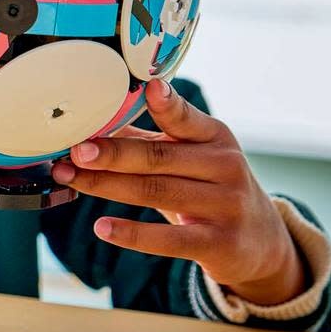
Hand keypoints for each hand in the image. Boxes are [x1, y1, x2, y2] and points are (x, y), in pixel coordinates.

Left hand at [51, 80, 305, 304]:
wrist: (260, 242)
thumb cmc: (211, 189)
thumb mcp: (194, 158)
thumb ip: (150, 143)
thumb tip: (93, 126)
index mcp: (215, 137)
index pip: (186, 117)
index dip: (167, 103)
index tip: (146, 88)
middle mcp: (225, 166)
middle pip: (158, 158)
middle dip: (111, 154)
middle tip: (75, 151)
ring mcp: (225, 205)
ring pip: (155, 193)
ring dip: (107, 186)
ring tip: (71, 180)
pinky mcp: (219, 243)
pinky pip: (168, 239)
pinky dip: (132, 233)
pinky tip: (102, 227)